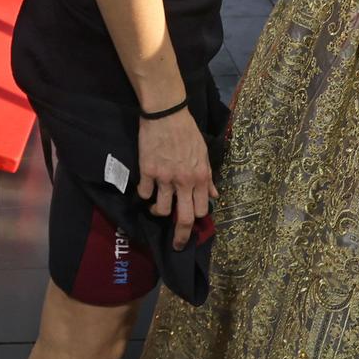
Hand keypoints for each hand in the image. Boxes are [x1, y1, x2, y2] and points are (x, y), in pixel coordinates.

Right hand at [138, 109, 214, 250]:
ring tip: (156, 206)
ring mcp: (164, 178)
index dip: (197, 219)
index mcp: (200, 177)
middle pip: (184, 219)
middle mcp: (184, 181)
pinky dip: (145, 194)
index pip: (201, 210)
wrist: (166, 114)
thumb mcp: (204, 153)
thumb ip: (208, 176)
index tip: (191, 222)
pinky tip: (145, 189)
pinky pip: (145, 193)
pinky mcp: (147, 171)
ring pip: (161, 210)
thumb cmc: (187, 131)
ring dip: (158, 212)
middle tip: (177, 245)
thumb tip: (214, 195)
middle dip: (181, 237)